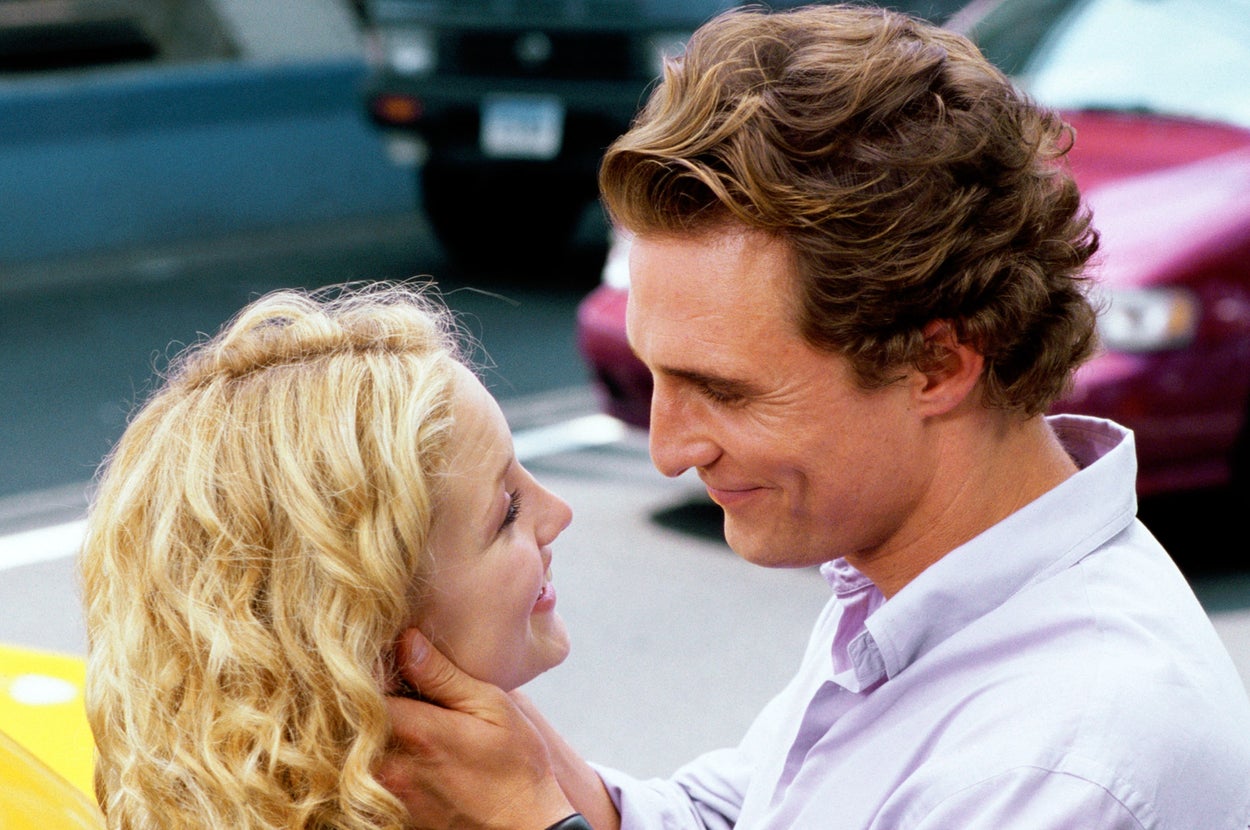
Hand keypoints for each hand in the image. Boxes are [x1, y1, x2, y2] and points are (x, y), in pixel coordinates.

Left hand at [378, 629, 574, 829]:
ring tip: (409, 713)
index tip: (391, 658)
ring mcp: (390, 793)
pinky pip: (372, 772)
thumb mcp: (491, 707)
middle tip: (398, 683)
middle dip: (370, 697)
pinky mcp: (393, 810)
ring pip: (360, 747)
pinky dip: (385, 753)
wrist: (525, 828)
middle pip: (355, 719)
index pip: (365, 688)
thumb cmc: (516, 764)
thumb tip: (405, 641)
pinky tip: (414, 746)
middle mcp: (394, 766)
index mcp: (418, 733)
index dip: (374, 668)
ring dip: (377, 726)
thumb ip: (443, 676)